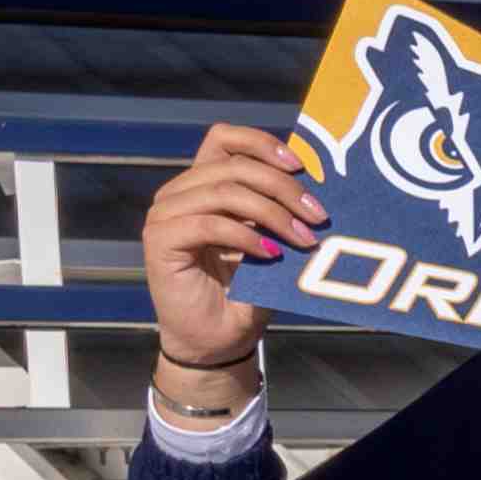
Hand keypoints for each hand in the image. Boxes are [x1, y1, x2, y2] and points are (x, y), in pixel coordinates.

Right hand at [140, 121, 313, 395]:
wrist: (219, 341)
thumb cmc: (248, 292)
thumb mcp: (272, 242)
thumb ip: (282, 211)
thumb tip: (320, 186)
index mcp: (204, 184)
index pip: (224, 139)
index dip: (261, 143)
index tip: (300, 166)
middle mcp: (180, 193)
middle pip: (233, 167)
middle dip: (283, 188)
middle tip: (319, 215)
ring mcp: (166, 215)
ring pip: (224, 193)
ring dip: (272, 214)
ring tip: (305, 240)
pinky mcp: (160, 240)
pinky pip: (209, 225)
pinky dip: (246, 236)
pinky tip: (271, 254)